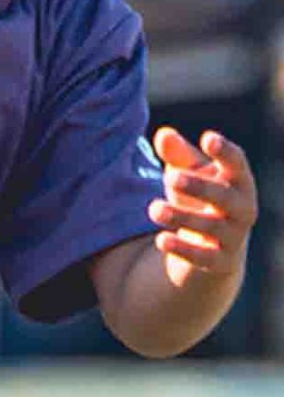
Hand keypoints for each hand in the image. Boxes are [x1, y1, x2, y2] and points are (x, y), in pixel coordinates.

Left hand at [150, 127, 256, 287]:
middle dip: (199, 186)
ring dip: (181, 216)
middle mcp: (242, 208)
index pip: (237, 164)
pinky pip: (204, 257)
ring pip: (211, 226)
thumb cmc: (199, 200)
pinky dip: (183, 249)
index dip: (224, 152)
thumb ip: (177, 155)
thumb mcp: (187, 175)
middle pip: (224, 196)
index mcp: (238, 182)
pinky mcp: (220, 262)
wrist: (211, 251)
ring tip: (153, 209)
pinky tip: (160, 240)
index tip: (207, 138)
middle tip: (170, 177)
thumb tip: (163, 134)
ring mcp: (234, 237)